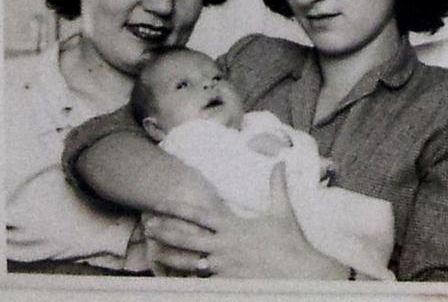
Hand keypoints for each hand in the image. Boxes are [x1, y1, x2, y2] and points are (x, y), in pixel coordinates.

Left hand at [143, 163, 345, 278]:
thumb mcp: (283, 212)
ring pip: (189, 262)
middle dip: (165, 232)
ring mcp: (223, 267)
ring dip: (170, 257)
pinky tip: (176, 280)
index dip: (178, 208)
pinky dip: (189, 280)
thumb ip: (277, 186)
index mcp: (234, 227)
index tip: (161, 204)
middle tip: (148, 227)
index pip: (200, 214)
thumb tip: (279, 162)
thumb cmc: (291, 243)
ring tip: (154, 254)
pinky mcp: (227, 284)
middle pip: (187, 238)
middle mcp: (224, 246)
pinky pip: (202, 282)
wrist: (299, 274)